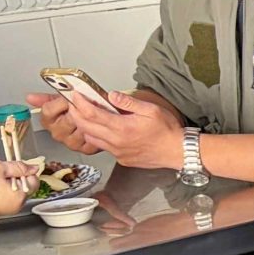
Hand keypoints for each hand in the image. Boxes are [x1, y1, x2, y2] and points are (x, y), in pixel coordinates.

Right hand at [0, 157, 32, 217]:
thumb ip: (18, 167)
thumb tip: (34, 168)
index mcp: (20, 196)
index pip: (32, 180)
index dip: (22, 169)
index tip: (11, 164)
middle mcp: (15, 205)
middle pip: (17, 182)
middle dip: (5, 169)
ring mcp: (4, 208)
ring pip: (5, 185)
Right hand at [25, 92, 98, 155]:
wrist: (96, 120)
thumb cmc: (77, 109)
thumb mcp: (61, 99)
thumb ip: (46, 98)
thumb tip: (30, 97)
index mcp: (48, 120)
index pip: (48, 110)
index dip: (60, 102)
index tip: (68, 98)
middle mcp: (58, 133)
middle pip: (66, 119)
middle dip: (77, 110)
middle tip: (83, 104)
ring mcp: (71, 142)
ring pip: (79, 128)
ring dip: (88, 119)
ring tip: (91, 114)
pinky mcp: (85, 148)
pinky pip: (92, 137)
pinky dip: (96, 130)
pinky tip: (96, 124)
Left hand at [57, 88, 183, 168]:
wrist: (178, 151)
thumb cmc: (168, 131)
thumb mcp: (151, 109)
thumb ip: (128, 102)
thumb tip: (111, 95)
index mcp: (122, 127)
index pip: (92, 114)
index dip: (80, 103)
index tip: (75, 96)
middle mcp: (116, 141)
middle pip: (85, 127)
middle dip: (76, 114)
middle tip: (74, 104)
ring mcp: (118, 152)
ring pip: (91, 139)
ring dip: (84, 127)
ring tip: (86, 116)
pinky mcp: (121, 159)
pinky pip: (103, 147)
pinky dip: (97, 137)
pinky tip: (102, 130)